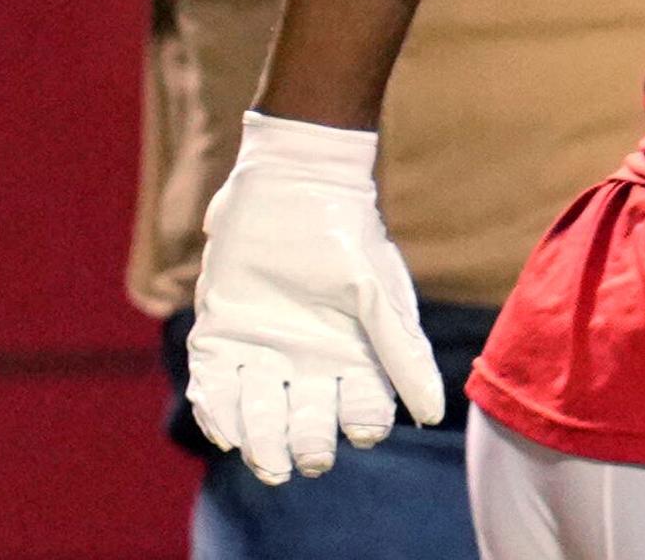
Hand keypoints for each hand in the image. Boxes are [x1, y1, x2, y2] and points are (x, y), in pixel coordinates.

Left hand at [187, 113, 445, 482]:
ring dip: (260, 441)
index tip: (361, 432)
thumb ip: (402, 355)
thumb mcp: (378, 296)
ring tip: (263, 458)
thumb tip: (431, 415)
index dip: (361, 426)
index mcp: (352, 355)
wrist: (292, 184)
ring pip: (259, 412)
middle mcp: (307, 361)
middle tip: (303, 461)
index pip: (360, 409)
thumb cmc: (346, 239)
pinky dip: (217, 412)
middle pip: (307, 422)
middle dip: (306, 445)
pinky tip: (226, 430)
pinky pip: (214, 387)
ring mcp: (261, 352)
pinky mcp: (219, 337)